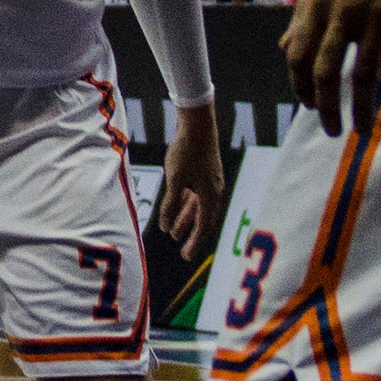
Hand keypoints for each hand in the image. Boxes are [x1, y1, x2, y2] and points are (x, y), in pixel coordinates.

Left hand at [155, 101, 224, 256]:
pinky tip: (175, 208)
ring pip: (197, 207)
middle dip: (191, 235)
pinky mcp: (204, 173)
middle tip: (182, 251)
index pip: (203, 227)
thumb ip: (171, 204)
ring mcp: (210, 182)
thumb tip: (166, 227)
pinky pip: (196, 195)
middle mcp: (214, 192)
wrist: (197, 123)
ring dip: (185, 220)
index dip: (194, 243)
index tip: (186, 256)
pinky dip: (186, 204)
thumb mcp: (175, 180)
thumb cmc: (187, 151)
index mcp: (211, 196)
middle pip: (202, 220)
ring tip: (172, 232)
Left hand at [279, 0, 380, 130]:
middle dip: (326, 107)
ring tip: (363, 130)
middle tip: (333, 130)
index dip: (300, 84)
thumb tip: (284, 45)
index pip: (298, 53)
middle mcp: (341, 11)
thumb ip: (303, 11)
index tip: (308, 105)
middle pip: (325, 71)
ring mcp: (374, 16)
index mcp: (316, 0)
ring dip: (361, 108)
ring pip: (362, 74)